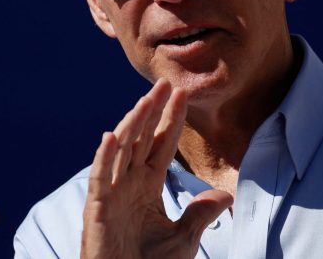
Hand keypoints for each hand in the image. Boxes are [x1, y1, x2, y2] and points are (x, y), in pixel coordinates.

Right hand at [81, 78, 232, 258]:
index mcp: (147, 187)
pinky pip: (101, 178)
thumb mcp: (183, 239)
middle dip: (153, 111)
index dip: (171, 120)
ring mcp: (112, 194)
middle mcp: (129, 184)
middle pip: (141, 139)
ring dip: (132, 124)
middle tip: (165, 83)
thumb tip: (225, 195)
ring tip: (146, 101)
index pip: (161, 145)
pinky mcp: (97, 208)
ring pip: (121, 150)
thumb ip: (200, 214)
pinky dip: (104, 157)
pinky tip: (111, 135)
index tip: (182, 94)